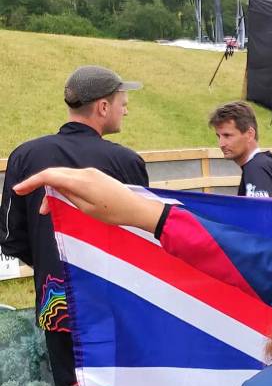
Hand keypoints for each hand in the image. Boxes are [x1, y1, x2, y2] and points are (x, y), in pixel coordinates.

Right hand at [13, 167, 163, 231]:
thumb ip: (68, 195)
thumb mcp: (87, 209)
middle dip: (41, 187)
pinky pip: (74, 178)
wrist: (137, 208)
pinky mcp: (96, 175)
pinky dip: (65, 187)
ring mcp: (91, 172)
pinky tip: (62, 198)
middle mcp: (85, 172)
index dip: (31, 182)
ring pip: (64, 176)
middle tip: (38, 207)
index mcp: (81, 181)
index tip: (19, 190)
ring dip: (53, 189)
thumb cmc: (114, 213)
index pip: (49, 176)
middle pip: (54, 174)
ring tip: (50, 207)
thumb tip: (54, 187)